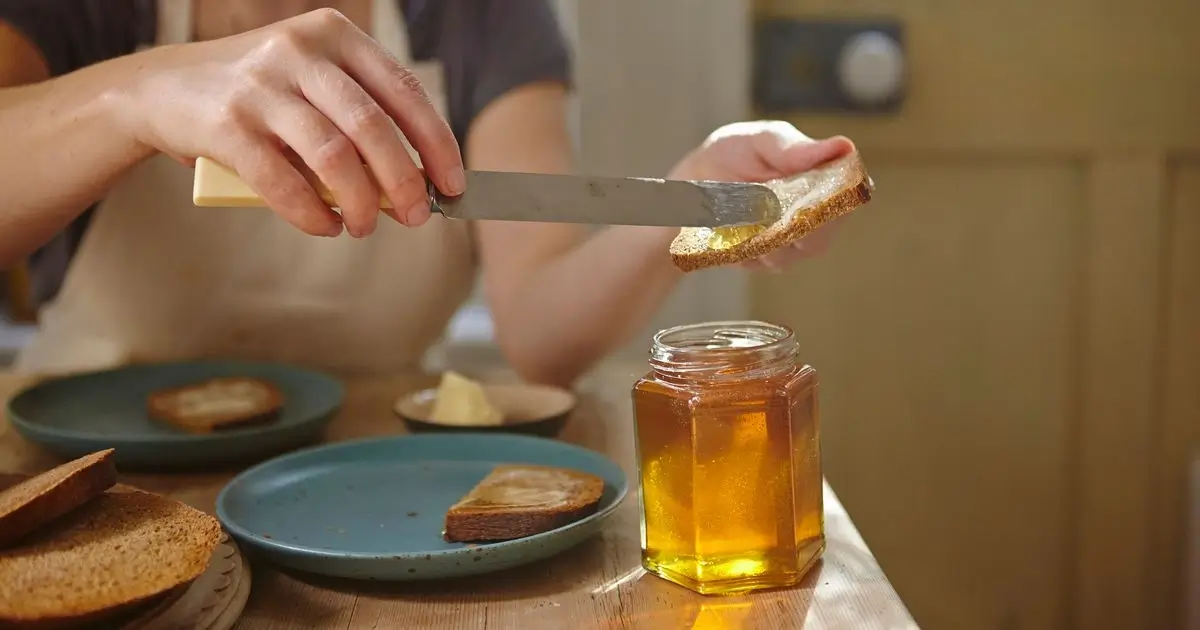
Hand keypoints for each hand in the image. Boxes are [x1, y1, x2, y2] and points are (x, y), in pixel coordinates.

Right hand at [114, 8, 463, 237]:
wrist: (160, 89)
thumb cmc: (257, 96)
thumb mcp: (312, 87)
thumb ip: (357, 124)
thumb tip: (409, 187)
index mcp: (334, 35)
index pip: (403, 91)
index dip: (435, 142)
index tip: (452, 184)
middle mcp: (299, 50)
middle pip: (372, 125)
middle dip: (403, 180)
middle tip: (416, 217)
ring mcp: (260, 84)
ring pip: (332, 153)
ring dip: (359, 201)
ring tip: (364, 227)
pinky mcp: (225, 124)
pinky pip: (281, 180)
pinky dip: (311, 212)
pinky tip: (325, 226)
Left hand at [668, 121, 855, 270]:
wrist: (692, 180)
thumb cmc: (734, 153)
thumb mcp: (760, 141)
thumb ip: (794, 148)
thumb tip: (843, 147)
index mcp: (821, 184)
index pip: (845, 202)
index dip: (834, 207)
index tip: (811, 203)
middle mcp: (809, 219)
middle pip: (818, 241)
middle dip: (794, 232)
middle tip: (767, 212)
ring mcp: (784, 244)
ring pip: (785, 257)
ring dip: (763, 241)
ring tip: (740, 217)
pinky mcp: (758, 259)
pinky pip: (756, 263)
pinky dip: (742, 249)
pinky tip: (728, 232)